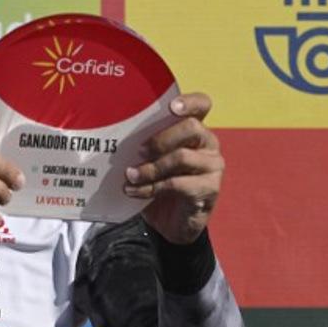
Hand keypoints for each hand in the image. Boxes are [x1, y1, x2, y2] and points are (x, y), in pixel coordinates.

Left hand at [123, 92, 223, 244]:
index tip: (171, 107)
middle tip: (139, 151)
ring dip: (151, 167)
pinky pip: (177, 184)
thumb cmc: (159, 185)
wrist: (170, 224)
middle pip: (192, 127)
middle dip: (161, 138)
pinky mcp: (209, 189)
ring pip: (183, 157)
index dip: (189, 102)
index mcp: (194, 130)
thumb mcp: (150, 161)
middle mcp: (208, 144)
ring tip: (131, 175)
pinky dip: (151, 188)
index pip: (202, 105)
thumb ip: (143, 146)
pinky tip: (134, 191)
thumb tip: (114, 136)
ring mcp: (213, 166)